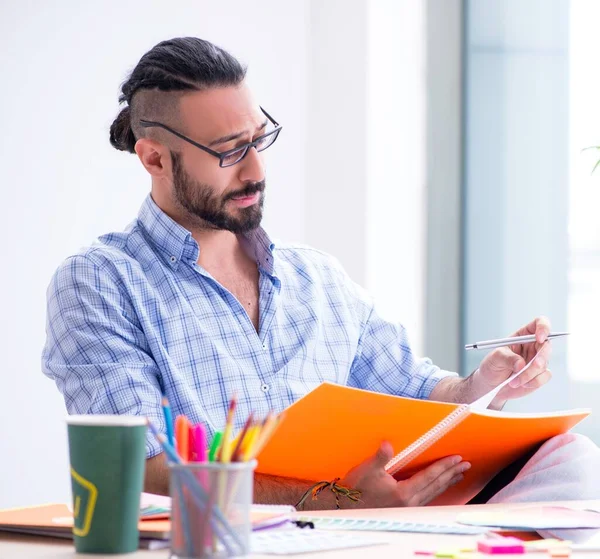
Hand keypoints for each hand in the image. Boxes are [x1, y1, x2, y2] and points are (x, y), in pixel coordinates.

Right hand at [340, 442, 470, 507]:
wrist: (346, 508)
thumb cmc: (357, 489)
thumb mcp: (367, 470)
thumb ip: (380, 457)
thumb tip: (388, 444)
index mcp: (404, 493)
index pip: (430, 476)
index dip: (444, 466)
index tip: (457, 459)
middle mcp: (409, 502)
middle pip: (437, 486)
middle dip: (452, 474)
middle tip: (465, 465)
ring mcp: (408, 507)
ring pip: (434, 493)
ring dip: (447, 483)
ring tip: (458, 475)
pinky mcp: (404, 508)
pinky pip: (427, 498)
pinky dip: (437, 490)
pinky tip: (438, 487)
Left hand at [475, 316, 552, 407]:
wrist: (491, 385)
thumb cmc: (492, 366)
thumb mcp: (495, 358)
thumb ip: (507, 358)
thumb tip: (521, 364)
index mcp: (522, 335)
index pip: (539, 323)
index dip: (543, 327)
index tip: (539, 338)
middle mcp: (533, 346)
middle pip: (546, 345)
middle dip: (540, 357)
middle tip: (533, 365)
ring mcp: (538, 360)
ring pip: (544, 364)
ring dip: (530, 374)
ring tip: (514, 381)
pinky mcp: (540, 374)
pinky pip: (545, 376)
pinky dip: (534, 381)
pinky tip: (522, 384)